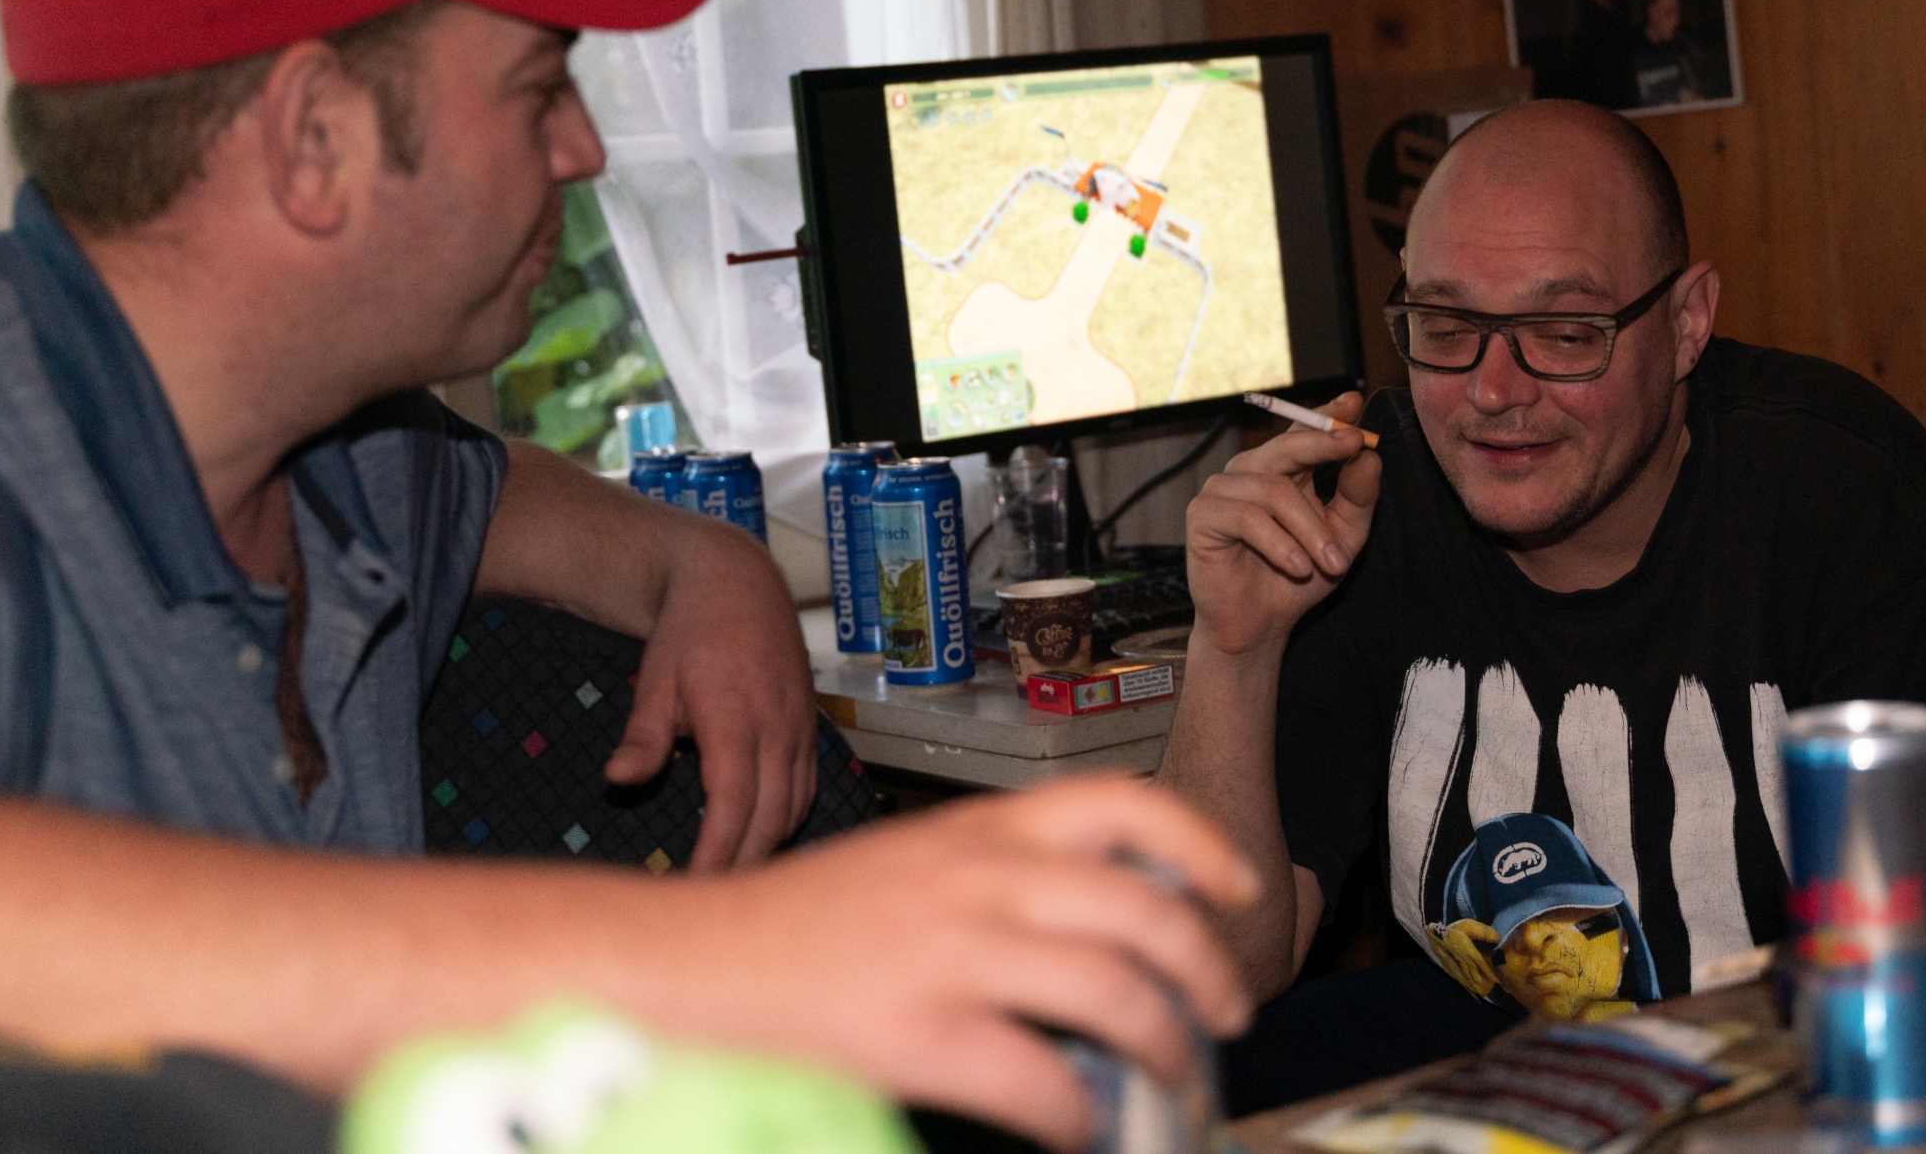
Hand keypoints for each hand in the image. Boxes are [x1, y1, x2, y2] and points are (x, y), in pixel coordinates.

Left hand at [604, 523, 816, 869]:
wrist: (739, 581)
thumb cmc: (689, 631)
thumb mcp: (655, 678)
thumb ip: (643, 735)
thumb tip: (618, 780)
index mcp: (735, 718)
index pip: (733, 805)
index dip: (718, 854)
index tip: (694, 890)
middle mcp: (777, 727)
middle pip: (770, 818)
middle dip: (743, 866)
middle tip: (709, 905)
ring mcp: (800, 726)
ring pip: (794, 806)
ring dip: (767, 846)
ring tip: (733, 880)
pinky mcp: (810, 725)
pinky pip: (806, 786)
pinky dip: (787, 818)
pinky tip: (762, 837)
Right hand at [687, 776, 1256, 1150]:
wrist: (686, 963)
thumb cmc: (798, 925)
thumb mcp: (913, 868)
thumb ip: (1000, 884)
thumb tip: (1098, 937)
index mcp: (977, 829)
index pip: (1120, 804)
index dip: (1199, 844)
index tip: (1239, 887)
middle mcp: (976, 877)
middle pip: (1141, 909)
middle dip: (1205, 969)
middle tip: (1223, 1013)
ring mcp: (949, 953)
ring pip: (1112, 992)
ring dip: (1163, 1044)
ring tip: (1172, 1074)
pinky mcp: (917, 1033)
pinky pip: (1039, 1079)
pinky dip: (1077, 1115)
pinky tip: (1079, 1130)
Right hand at [1184, 392, 1381, 656]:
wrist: (1261, 624)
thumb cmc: (1300, 577)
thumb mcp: (1343, 538)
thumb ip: (1357, 498)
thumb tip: (1370, 455)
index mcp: (1284, 469)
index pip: (1304, 431)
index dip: (1327, 414)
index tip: (1353, 403)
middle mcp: (1251, 470)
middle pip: (1287, 445)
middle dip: (1324, 445)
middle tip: (1355, 446)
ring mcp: (1223, 489)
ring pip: (1274, 491)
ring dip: (1310, 531)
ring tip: (1332, 564)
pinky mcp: (1202, 515)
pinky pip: (1247, 518)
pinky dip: (1280, 545)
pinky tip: (1298, 567)